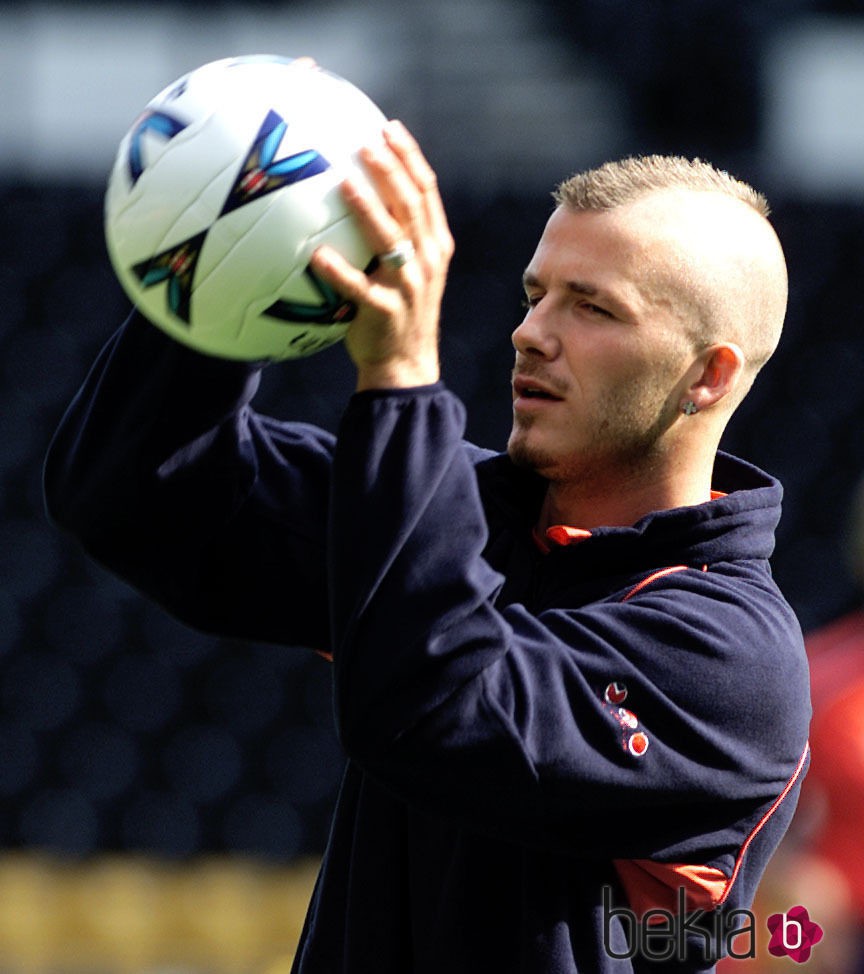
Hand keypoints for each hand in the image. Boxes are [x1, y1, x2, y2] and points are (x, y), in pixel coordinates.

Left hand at [309, 120, 453, 390]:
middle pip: (411, 205)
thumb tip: (356, 188)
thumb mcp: (407, 269)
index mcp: (434, 245)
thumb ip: (393, 233)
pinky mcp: (385, 312)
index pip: (426, 192)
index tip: (389, 127)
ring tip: (345, 182)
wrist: (405, 364)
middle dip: (390, 170)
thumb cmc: (396, 310)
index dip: (410, 157)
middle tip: (365, 142)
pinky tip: (316, 255)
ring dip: (368, 209)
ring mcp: (408, 287)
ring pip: (391, 240)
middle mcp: (426, 261)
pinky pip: (360, 289)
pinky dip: (339, 272)